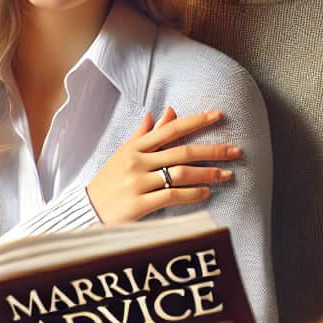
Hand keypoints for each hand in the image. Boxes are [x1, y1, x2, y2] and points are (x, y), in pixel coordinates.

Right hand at [87, 107, 240, 224]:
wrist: (86, 210)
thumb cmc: (109, 181)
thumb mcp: (124, 153)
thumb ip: (146, 133)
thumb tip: (166, 111)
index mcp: (135, 147)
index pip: (171, 129)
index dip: (196, 121)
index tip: (219, 115)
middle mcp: (137, 162)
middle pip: (182, 151)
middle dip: (212, 150)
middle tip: (236, 151)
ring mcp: (138, 182)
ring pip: (180, 174)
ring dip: (207, 174)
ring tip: (227, 175)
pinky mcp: (139, 204)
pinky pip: (172, 195)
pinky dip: (192, 194)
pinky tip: (206, 193)